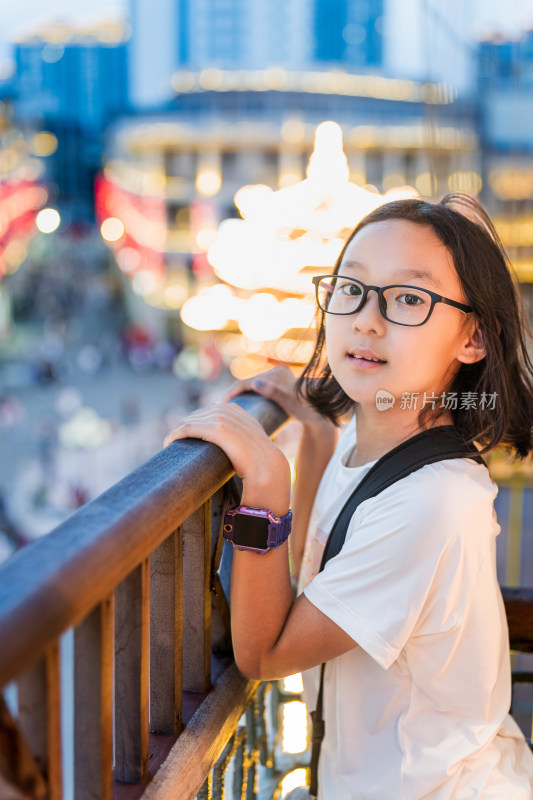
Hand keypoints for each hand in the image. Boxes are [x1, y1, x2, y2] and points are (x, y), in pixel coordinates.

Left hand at [163, 402, 290, 513]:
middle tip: (174, 440)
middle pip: (197, 414)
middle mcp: (228, 409)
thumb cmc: (258, 460)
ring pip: (190, 420)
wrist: (267, 466)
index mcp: (236, 409)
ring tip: (169, 442)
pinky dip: (176, 434)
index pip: (208, 410)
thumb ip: (240, 435)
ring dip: (177, 431)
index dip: (195, 421)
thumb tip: (232, 446)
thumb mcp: (250, 440)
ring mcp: (223, 418)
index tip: (187, 433)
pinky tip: (168, 442)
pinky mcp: (217, 429)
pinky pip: (188, 428)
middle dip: (184, 425)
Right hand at [224, 366, 332, 430]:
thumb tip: (256, 383)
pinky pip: (259, 388)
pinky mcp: (280, 384)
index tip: (222, 405)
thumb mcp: (291, 402)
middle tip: (222, 408)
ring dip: (241, 395)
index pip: (247, 382)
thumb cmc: (309, 409)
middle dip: (234, 394)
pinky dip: (250, 395)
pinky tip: (244, 404)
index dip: (233, 392)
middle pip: (248, 383)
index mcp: (275, 375)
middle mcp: (276, 373)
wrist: (325, 412)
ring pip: (253, 386)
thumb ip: (275, 392)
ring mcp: (278, 378)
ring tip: (230, 408)